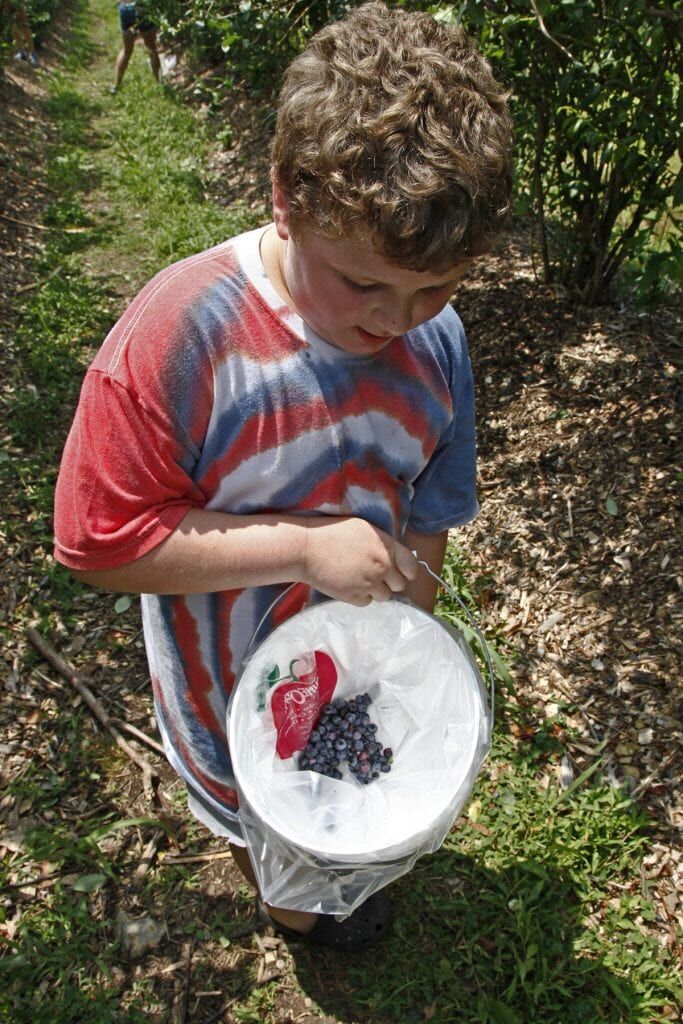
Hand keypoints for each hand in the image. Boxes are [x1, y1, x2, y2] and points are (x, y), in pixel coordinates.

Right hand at [302, 517, 417, 605]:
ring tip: (357, 578)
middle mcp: (382, 566)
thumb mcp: (364, 529)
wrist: (306, 547)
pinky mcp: (354, 596)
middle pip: (399, 585)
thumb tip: (394, 559)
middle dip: (389, 582)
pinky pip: (366, 602)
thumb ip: (383, 545)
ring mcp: (369, 583)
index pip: (411, 567)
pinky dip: (359, 596)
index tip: (400, 573)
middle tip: (374, 575)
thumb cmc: (332, 533)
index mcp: (386, 546)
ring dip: (375, 590)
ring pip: (384, 596)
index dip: (406, 572)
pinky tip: (348, 583)